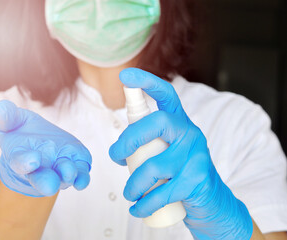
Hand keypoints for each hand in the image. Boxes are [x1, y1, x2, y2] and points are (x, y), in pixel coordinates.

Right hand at [0, 100, 91, 196]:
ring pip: (63, 178)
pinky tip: (82, 181)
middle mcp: (40, 169)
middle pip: (42, 179)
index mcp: (21, 158)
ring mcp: (58, 170)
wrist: (39, 142)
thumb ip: (6, 117)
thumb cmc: (22, 132)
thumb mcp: (12, 121)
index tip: (32, 160)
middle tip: (51, 185)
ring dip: (67, 176)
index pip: (21, 163)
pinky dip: (82, 179)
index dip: (25, 162)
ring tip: (69, 172)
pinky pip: (80, 176)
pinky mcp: (75, 165)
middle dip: (46, 181)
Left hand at [109, 68, 252, 238]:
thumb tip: (118, 148)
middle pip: (156, 123)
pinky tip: (138, 208)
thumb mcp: (168, 150)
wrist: (212, 201)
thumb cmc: (181, 173)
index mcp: (180, 123)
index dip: (146, 83)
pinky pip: (161, 193)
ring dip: (133, 184)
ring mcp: (195, 156)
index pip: (166, 95)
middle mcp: (190, 133)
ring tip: (129, 194)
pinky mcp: (196, 181)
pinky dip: (144, 204)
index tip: (126, 76)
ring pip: (153, 166)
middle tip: (116, 156)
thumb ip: (150, 143)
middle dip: (128, 140)